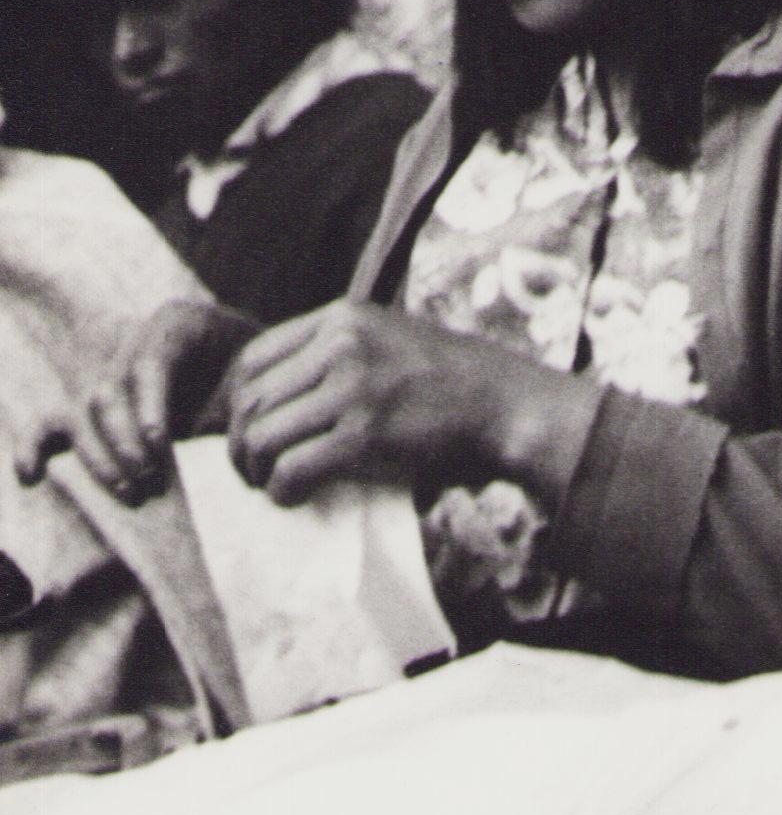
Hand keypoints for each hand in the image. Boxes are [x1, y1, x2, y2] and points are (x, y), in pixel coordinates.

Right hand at [16, 294, 252, 506]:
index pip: (148, 363)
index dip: (148, 405)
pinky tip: (32, 476)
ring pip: (84, 412)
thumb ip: (241, 397)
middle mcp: (135, 342)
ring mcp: (112, 375)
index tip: (160, 444)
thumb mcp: (259, 376)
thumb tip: (233, 435)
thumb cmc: (263, 376)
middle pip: (109, 391)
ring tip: (130, 490)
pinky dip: (37, 447)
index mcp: (178, 323)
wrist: (258, 374)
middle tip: (150, 479)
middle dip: (124, 441)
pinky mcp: (98, 411)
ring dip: (100, 456)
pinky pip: (56, 423)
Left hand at [218, 305, 593, 508]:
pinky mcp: (364, 433)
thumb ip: (338, 355)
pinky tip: (297, 497)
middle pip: (250, 399)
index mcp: (345, 317)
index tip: (249, 433)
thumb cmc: (453, 386)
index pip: (253, 358)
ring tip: (271, 486)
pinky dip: (283, 491)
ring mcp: (353, 386)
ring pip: (262, 434)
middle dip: (239, 444)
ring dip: (255, 470)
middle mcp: (343, 343)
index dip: (237, 405)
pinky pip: (292, 468)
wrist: (510, 407)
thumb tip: (276, 404)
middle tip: (251, 471)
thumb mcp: (391, 342)